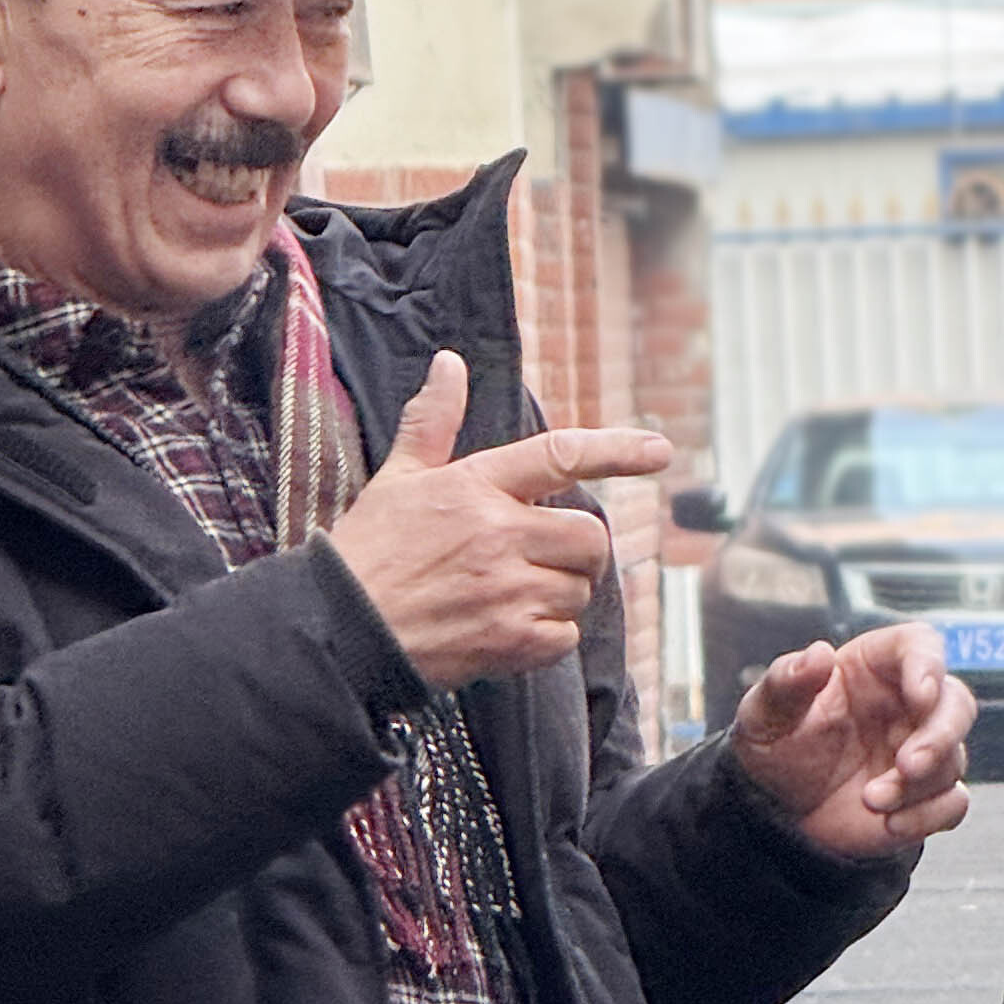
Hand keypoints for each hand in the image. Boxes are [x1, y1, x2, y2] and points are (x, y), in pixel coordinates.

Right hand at [332, 351, 670, 690]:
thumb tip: (449, 363)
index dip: (617, 450)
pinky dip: (548, 639)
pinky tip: (508, 632)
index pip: (560, 455)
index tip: (661, 450)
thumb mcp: (398, 477)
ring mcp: (510, 588)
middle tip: (545, 560)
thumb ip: (434, 422)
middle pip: (589, 537)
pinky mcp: (512, 641)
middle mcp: (500, 532)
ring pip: (580, 590)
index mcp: (476, 485)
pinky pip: (566, 637)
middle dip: (578, 552)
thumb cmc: (370, 550)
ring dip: (559, 597)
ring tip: (511, 599)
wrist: (342, 628)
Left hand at [728, 624, 974, 857]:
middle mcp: (907, 706)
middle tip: (908, 765)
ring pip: (952, 759)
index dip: (928, 665)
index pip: (920, 646)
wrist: (777, 811)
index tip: (920, 694)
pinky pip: (952, 804)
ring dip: (916, 786)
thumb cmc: (776, 748)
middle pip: (957, 703)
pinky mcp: (927, 796)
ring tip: (871, 800)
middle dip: (940, 735)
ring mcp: (921, 751)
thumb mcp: (765, 713)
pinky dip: (927, 816)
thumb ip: (787, 682)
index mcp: (874, 668)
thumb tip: (818, 654)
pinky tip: (890, 824)